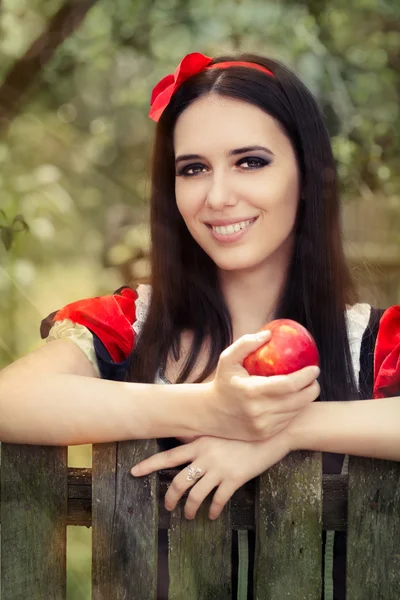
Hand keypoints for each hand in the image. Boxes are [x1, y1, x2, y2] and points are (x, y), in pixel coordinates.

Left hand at [131, 433, 290, 519]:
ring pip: (196, 495)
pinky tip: (212, 515)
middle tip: (168, 506)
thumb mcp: (219, 429)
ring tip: (189, 516)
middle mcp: (205, 457)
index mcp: (198, 443)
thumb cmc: (243, 430)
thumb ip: (201, 435)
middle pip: (179, 482)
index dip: (149, 465)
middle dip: (170, 497)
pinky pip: (218, 500)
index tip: (134, 472)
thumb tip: (183, 435)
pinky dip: (212, 510)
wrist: (270, 433)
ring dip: (190, 509)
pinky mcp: (234, 480)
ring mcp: (219, 469)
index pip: (168, 456)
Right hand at [209, 331, 319, 441]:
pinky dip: (294, 409)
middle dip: (312, 388)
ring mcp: (263, 426)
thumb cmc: (222, 382)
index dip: (306, 376)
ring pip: (295, 412)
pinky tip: (293, 400)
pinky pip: (288, 421)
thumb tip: (269, 335)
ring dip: (305, 399)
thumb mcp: (227, 359)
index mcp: (252, 392)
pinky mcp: (265, 435)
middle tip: (314, 378)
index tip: (314, 368)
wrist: (210, 413)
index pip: (288, 385)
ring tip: (306, 387)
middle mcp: (259, 412)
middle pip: (299, 401)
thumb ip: (246, 343)